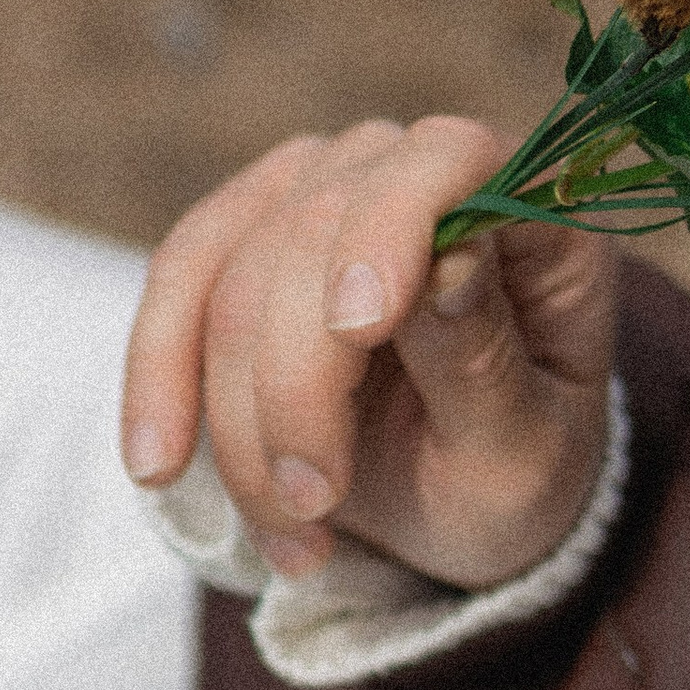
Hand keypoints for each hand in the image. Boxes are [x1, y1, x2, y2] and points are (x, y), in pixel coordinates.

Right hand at [119, 115, 616, 591]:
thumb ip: (485, 360)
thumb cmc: (513, 472)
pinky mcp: (249, 228)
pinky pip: (179, 279)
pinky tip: (159, 462)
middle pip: (318, 227)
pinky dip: (161, 373)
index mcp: (531, 211)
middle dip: (295, 381)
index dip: (393, 227)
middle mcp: (424, 173)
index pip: (452, 162)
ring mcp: (328, 188)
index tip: (358, 329)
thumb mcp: (524, 455)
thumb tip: (449, 262)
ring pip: (234, 266)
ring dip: (234, 411)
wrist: (457, 505)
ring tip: (279, 527)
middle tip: (312, 505)